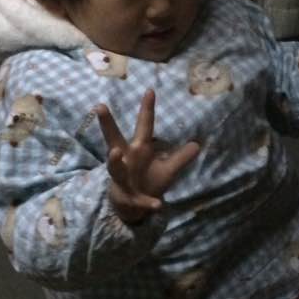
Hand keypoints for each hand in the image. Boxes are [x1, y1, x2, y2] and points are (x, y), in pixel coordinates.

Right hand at [96, 89, 199, 222]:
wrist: (132, 208)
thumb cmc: (147, 181)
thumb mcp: (168, 169)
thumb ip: (181, 157)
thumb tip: (198, 144)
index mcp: (138, 150)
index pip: (144, 126)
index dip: (147, 109)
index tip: (150, 90)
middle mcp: (126, 160)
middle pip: (114, 139)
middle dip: (107, 125)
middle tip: (100, 106)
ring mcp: (123, 179)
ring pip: (115, 168)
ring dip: (114, 160)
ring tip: (115, 152)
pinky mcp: (128, 199)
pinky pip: (138, 200)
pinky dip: (147, 203)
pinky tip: (158, 205)